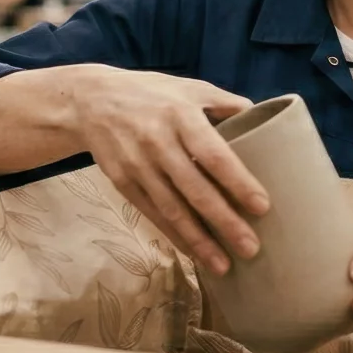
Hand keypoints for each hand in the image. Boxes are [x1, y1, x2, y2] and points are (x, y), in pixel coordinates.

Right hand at [66, 66, 270, 274]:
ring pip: (172, 210)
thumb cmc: (151, 93)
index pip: (213, 154)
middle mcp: (158, 144)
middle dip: (224, 222)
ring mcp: (138, 166)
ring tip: (224, 265)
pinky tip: (195, 253)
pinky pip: (153, 214)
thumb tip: (263, 119)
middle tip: (251, 248)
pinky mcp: (123, 184)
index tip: (262, 206)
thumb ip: (225, 102)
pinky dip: (174, 236)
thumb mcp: (188, 87)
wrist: (89, 101)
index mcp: (181, 116)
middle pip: (195, 190)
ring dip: (199, 241)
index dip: (238, 182)